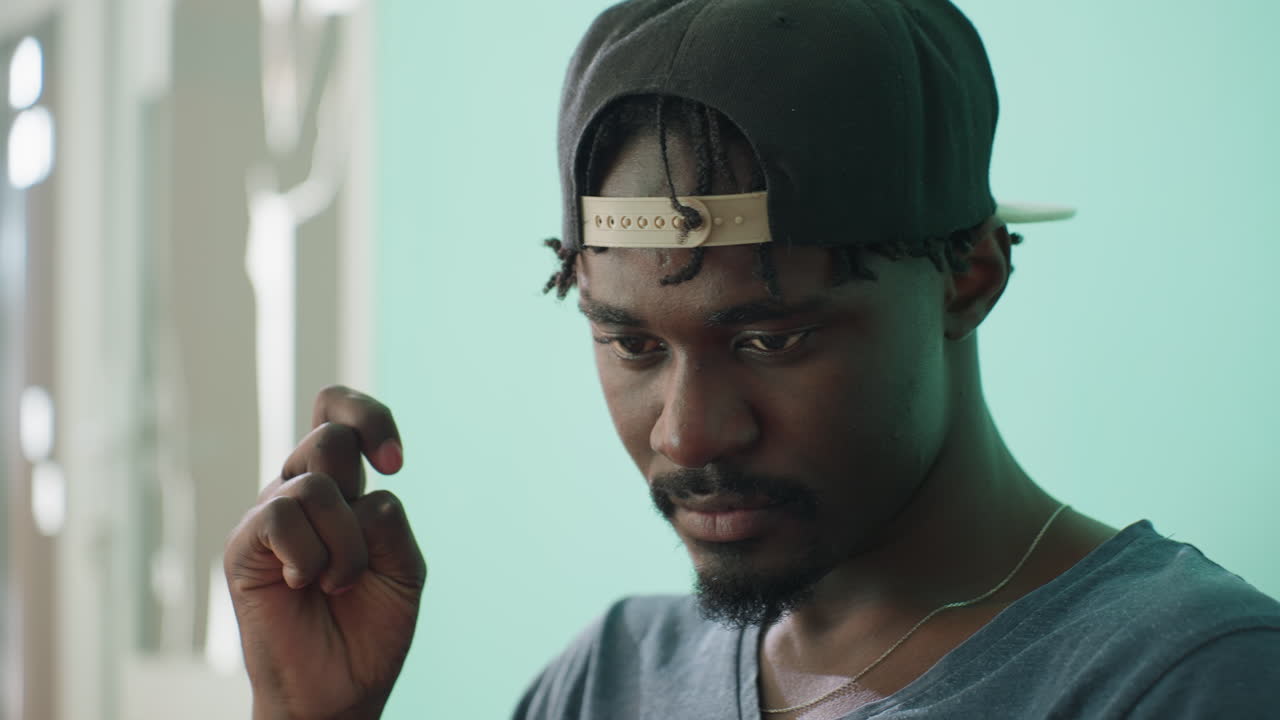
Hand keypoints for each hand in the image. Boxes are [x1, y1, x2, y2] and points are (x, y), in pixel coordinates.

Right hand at [224, 386, 425, 719]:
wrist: (338, 688)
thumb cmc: (370, 626)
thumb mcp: (404, 568)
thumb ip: (391, 523)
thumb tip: (370, 490)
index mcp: (342, 487)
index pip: (337, 408)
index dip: (370, 415)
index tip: (396, 464)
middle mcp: (303, 491)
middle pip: (330, 436)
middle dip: (362, 490)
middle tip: (366, 550)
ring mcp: (271, 516)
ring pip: (315, 483)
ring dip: (345, 542)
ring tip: (338, 583)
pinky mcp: (244, 546)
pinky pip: (280, 514)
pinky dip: (308, 553)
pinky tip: (303, 583)